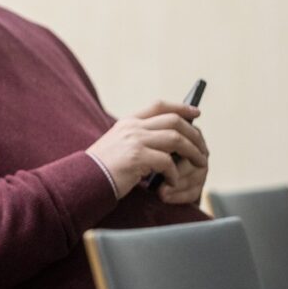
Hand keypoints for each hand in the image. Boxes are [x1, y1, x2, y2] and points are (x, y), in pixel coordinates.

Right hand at [87, 101, 208, 198]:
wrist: (84, 179)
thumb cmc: (102, 168)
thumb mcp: (119, 146)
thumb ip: (139, 139)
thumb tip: (170, 143)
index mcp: (128, 123)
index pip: (159, 106)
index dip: (181, 107)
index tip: (196, 112)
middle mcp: (132, 127)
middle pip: (174, 121)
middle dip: (194, 134)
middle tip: (203, 148)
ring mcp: (134, 141)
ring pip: (176, 139)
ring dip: (193, 152)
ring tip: (199, 164)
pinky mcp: (136, 157)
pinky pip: (167, 162)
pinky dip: (174, 173)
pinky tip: (172, 182)